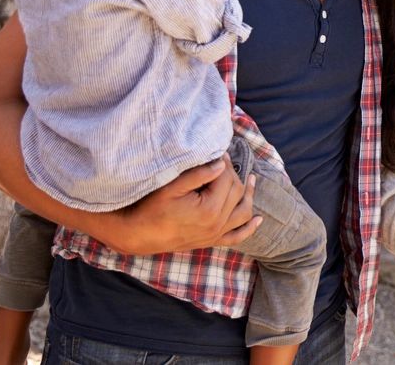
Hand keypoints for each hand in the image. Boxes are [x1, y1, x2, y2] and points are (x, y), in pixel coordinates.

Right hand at [99, 156, 258, 254]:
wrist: (136, 235)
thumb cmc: (150, 208)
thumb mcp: (171, 187)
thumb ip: (198, 175)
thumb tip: (221, 164)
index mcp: (209, 209)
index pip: (227, 179)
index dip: (225, 163)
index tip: (220, 152)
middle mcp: (217, 224)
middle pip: (236, 193)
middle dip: (234, 175)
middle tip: (225, 162)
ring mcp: (215, 235)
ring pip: (243, 213)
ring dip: (249, 196)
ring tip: (252, 180)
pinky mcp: (211, 242)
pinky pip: (237, 237)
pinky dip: (249, 228)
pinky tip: (259, 219)